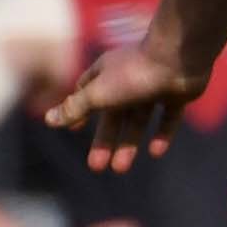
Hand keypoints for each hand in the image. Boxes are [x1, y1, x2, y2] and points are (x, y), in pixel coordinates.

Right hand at [45, 40, 206, 172]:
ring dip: (129, 143)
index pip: (88, 92)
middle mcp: (129, 78)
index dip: (80, 111)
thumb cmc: (134, 75)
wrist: (178, 58)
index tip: (73, 130)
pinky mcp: (177, 93)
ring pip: (139, 119)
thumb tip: (48, 119)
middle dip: (104, 140)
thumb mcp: (98, 94)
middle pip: (113, 115)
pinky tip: (155, 152)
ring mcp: (154, 85)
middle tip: (96, 167)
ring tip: (120, 169)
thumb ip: (75, 108)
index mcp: (107, 73)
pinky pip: (168, 117)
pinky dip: (162, 133)